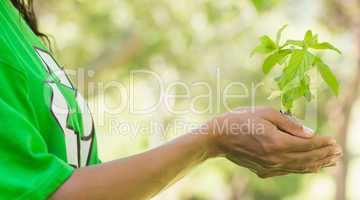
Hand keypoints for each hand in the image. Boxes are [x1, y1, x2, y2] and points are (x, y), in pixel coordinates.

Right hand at [204, 107, 341, 177]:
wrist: (218, 137)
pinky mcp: (263, 171)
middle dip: (324, 155)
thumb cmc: (240, 120)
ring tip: (331, 161)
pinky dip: (302, 169)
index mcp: (276, 142)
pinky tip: (311, 167)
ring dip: (317, 164)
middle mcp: (275, 158)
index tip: (334, 140)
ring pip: (299, 168)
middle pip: (307, 159)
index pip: (307, 145)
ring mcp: (269, 167)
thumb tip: (309, 133)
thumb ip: (289, 123)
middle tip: (338, 152)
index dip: (323, 143)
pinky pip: (288, 171)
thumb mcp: (265, 113)